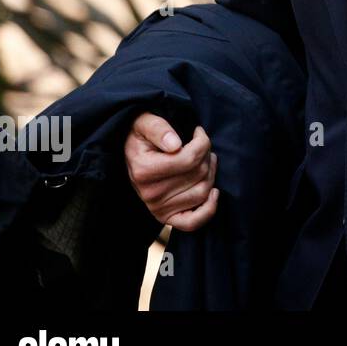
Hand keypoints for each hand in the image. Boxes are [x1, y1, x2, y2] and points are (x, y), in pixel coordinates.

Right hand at [123, 113, 218, 230]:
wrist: (133, 155)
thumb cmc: (142, 137)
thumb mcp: (145, 123)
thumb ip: (158, 129)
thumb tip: (175, 144)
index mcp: (144, 170)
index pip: (190, 158)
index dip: (202, 141)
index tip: (198, 132)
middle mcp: (150, 193)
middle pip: (199, 174)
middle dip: (206, 155)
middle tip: (201, 145)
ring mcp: (158, 208)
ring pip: (203, 191)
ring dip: (210, 172)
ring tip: (204, 160)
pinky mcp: (166, 217)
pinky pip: (193, 222)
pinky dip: (209, 208)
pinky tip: (213, 192)